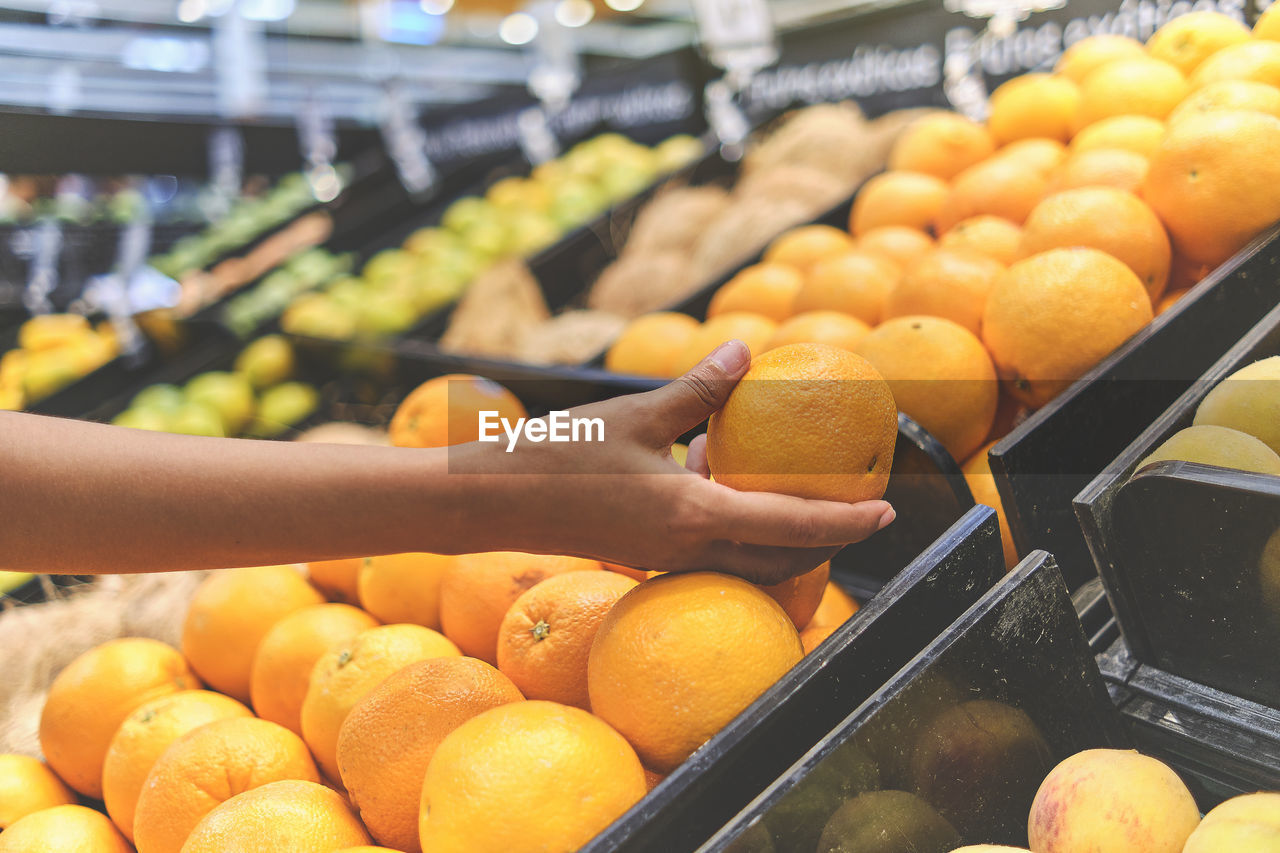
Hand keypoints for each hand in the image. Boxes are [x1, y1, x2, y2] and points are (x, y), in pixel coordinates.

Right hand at [448, 340, 894, 583]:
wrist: (492, 502)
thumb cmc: (559, 455)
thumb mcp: (636, 411)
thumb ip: (699, 387)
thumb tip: (746, 348)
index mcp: (694, 516)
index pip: (795, 527)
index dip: (850, 524)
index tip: (890, 513)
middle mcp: (687, 549)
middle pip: (780, 559)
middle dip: (825, 542)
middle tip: (855, 510)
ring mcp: (663, 558)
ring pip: (745, 560)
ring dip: (778, 535)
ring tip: (792, 490)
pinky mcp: (642, 554)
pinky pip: (708, 549)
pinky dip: (732, 524)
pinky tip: (712, 471)